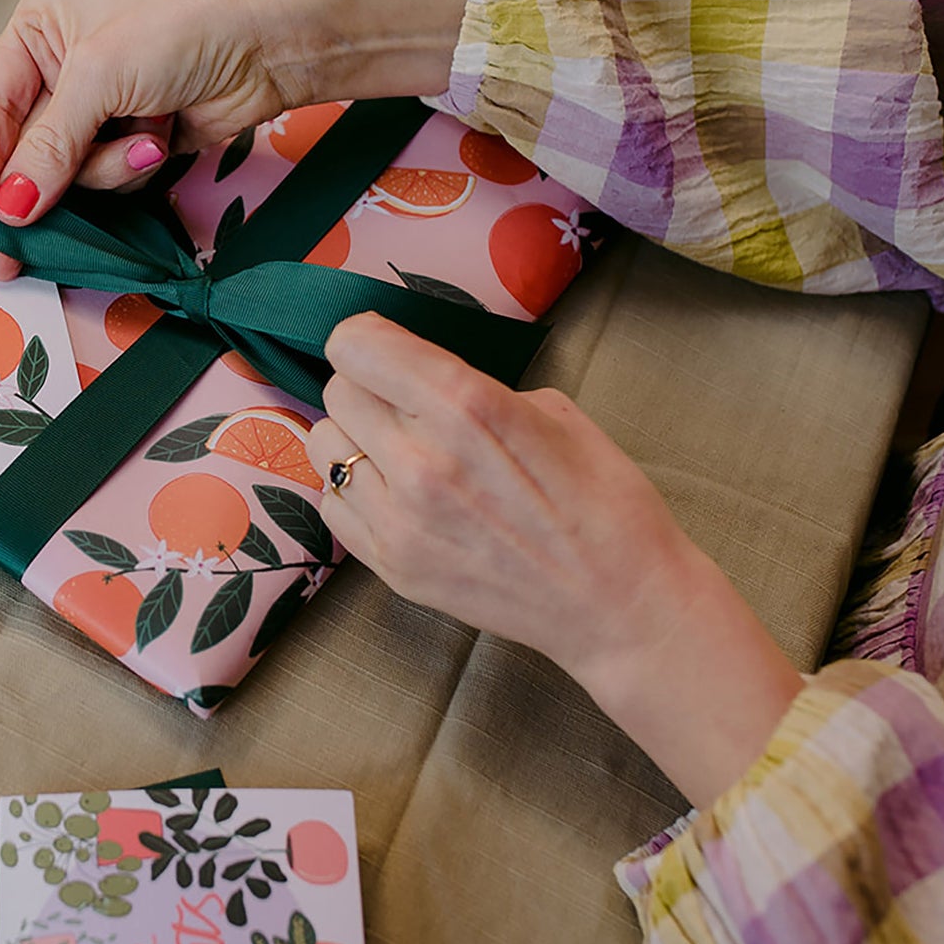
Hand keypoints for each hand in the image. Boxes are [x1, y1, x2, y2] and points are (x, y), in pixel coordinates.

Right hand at [0, 0, 474, 278]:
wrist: (268, 43)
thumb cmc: (180, 30)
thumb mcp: (99, 79)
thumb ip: (50, 146)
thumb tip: (11, 206)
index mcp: (38, 29)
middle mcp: (63, 67)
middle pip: (30, 150)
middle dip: (46, 182)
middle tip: (20, 247)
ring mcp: (105, 107)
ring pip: (74, 172)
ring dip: (108, 169)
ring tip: (148, 140)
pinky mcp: (140, 137)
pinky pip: (114, 178)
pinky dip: (134, 169)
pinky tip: (163, 140)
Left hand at [307, 314, 803, 806]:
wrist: (618, 606)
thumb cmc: (603, 502)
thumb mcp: (554, 412)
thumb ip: (475, 388)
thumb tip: (424, 381)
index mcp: (467, 407)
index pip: (356, 345)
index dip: (370, 338)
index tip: (390, 349)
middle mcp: (421, 460)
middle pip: (339, 389)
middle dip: (368, 385)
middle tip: (407, 403)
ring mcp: (401, 520)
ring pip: (325, 444)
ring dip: (354, 435)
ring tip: (399, 449)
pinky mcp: (392, 566)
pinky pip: (332, 502)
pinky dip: (354, 488)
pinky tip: (396, 493)